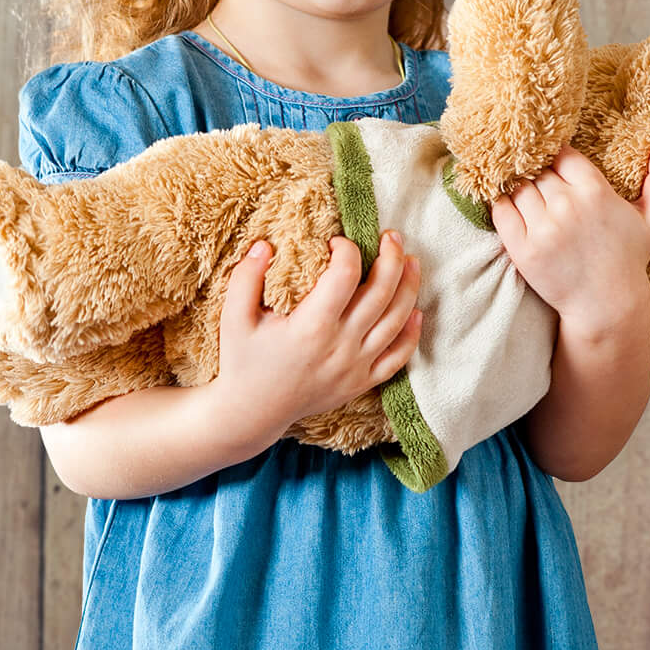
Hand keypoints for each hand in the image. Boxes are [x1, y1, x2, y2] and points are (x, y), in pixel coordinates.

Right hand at [211, 229, 422, 443]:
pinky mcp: (361, 383)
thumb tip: (264, 244)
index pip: (344, 275)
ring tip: (413, 261)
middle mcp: (340, 346)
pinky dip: (412, 335)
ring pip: (396, 321)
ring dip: (409, 287)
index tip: (336, 242)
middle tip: (392, 236)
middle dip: (391, 257)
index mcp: (311, 327)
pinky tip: (416, 312)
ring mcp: (355, 367)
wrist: (251, 413)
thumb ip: (246, 277)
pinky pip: (397, 358)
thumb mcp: (233, 317)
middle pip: (381, 293)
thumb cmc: (241, 362)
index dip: (347, 250)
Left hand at [490, 138, 649, 338]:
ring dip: (519, 189)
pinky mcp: (523, 249)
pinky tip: (511, 209)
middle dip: (538, 175)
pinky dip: (502, 205)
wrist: (607, 306)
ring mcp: (544, 228)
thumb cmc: (629, 259)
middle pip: (538, 171)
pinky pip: (501, 211)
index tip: (555, 167)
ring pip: (518, 188)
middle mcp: (567, 205)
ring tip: (527, 197)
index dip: (556, 158)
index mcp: (595, 191)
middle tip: (540, 184)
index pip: (561, 155)